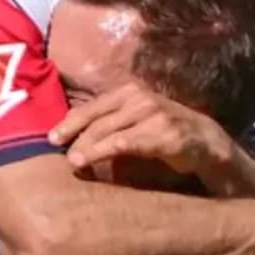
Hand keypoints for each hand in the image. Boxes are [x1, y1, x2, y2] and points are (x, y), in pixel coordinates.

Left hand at [48, 83, 236, 182]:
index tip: (51, 138)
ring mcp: (154, 115)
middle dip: (77, 136)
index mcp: (127, 92)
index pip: (92, 107)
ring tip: (75, 161)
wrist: (204, 140)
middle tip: (60, 153)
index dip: (70, 122)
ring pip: (114, 131)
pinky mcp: (167, 134)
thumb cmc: (161, 131)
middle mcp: (139, 99)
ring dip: (92, 147)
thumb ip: (106, 122)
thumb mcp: (132, 119)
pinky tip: (108, 152)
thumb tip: (69, 131)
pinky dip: (120, 146)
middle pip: (99, 119)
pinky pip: (137, 141)